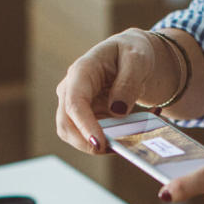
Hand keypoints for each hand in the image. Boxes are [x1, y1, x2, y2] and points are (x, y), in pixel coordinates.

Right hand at [55, 28, 174, 154]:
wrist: (132, 57)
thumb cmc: (132, 52)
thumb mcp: (137, 59)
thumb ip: (128, 82)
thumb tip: (117, 111)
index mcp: (81, 71)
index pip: (74, 102)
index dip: (84, 126)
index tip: (99, 144)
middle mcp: (71, 90)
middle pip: (66, 125)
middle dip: (87, 143)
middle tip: (115, 150)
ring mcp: (74, 106)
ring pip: (74, 136)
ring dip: (97, 145)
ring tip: (126, 141)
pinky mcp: (83, 119)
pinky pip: (89, 138)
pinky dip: (107, 142)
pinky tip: (126, 135)